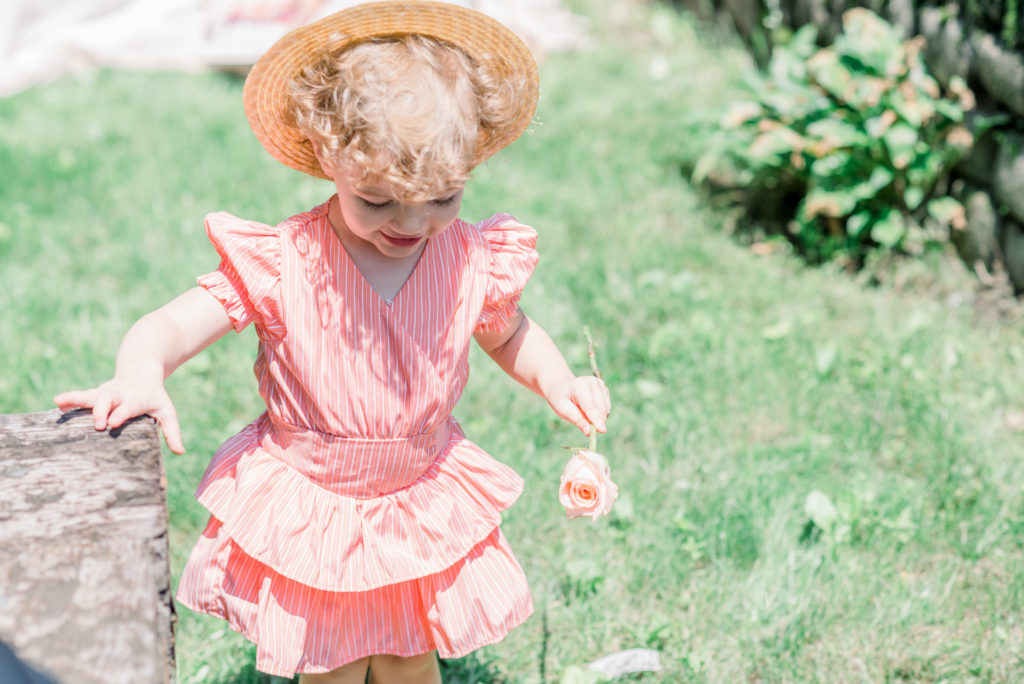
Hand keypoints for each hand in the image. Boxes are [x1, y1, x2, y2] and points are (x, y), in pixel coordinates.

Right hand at [54, 375, 184, 453]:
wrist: (142, 372)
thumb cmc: (155, 398)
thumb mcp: (167, 412)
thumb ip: (172, 431)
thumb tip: (180, 452)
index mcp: (139, 398)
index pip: (130, 405)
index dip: (122, 413)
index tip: (114, 423)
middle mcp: (121, 393)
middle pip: (108, 398)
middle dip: (101, 410)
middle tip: (97, 425)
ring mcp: (106, 392)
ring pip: (91, 394)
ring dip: (77, 400)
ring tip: (62, 406)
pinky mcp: (96, 392)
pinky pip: (81, 395)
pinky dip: (70, 398)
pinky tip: (57, 402)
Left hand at [544, 375, 610, 435]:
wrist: (562, 386)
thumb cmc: (560, 398)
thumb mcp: (562, 409)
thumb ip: (577, 419)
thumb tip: (589, 432)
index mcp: (580, 386)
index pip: (591, 406)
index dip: (597, 419)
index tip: (602, 431)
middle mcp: (593, 382)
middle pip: (601, 408)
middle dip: (597, 421)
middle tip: (588, 430)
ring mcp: (600, 384)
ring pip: (605, 408)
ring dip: (598, 418)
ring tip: (583, 414)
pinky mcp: (604, 389)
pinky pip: (606, 407)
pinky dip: (600, 414)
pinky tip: (589, 411)